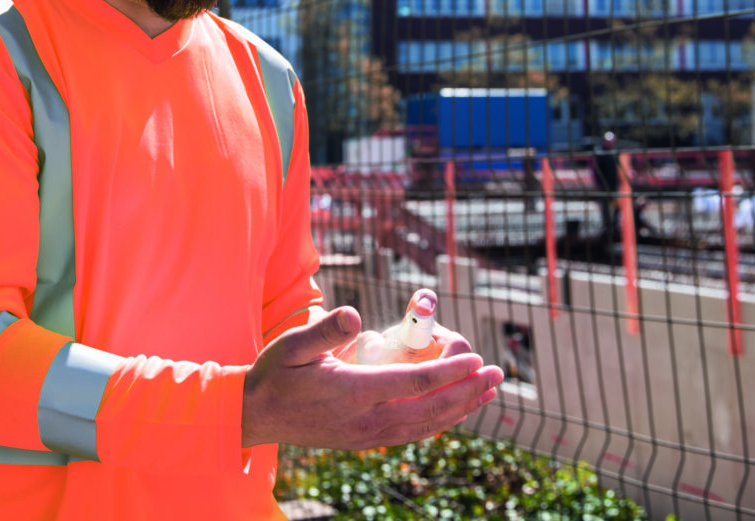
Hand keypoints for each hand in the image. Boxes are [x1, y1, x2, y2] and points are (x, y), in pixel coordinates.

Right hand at [241, 306, 502, 449]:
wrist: (258, 416)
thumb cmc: (276, 373)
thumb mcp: (292, 345)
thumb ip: (324, 330)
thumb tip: (354, 314)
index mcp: (352, 392)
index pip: (412, 383)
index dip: (448, 371)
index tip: (475, 358)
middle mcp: (365, 419)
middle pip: (428, 408)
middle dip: (466, 391)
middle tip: (496, 373)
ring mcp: (367, 435)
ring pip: (424, 425)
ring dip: (460, 408)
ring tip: (487, 392)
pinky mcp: (366, 441)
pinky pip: (412, 433)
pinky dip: (439, 422)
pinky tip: (455, 411)